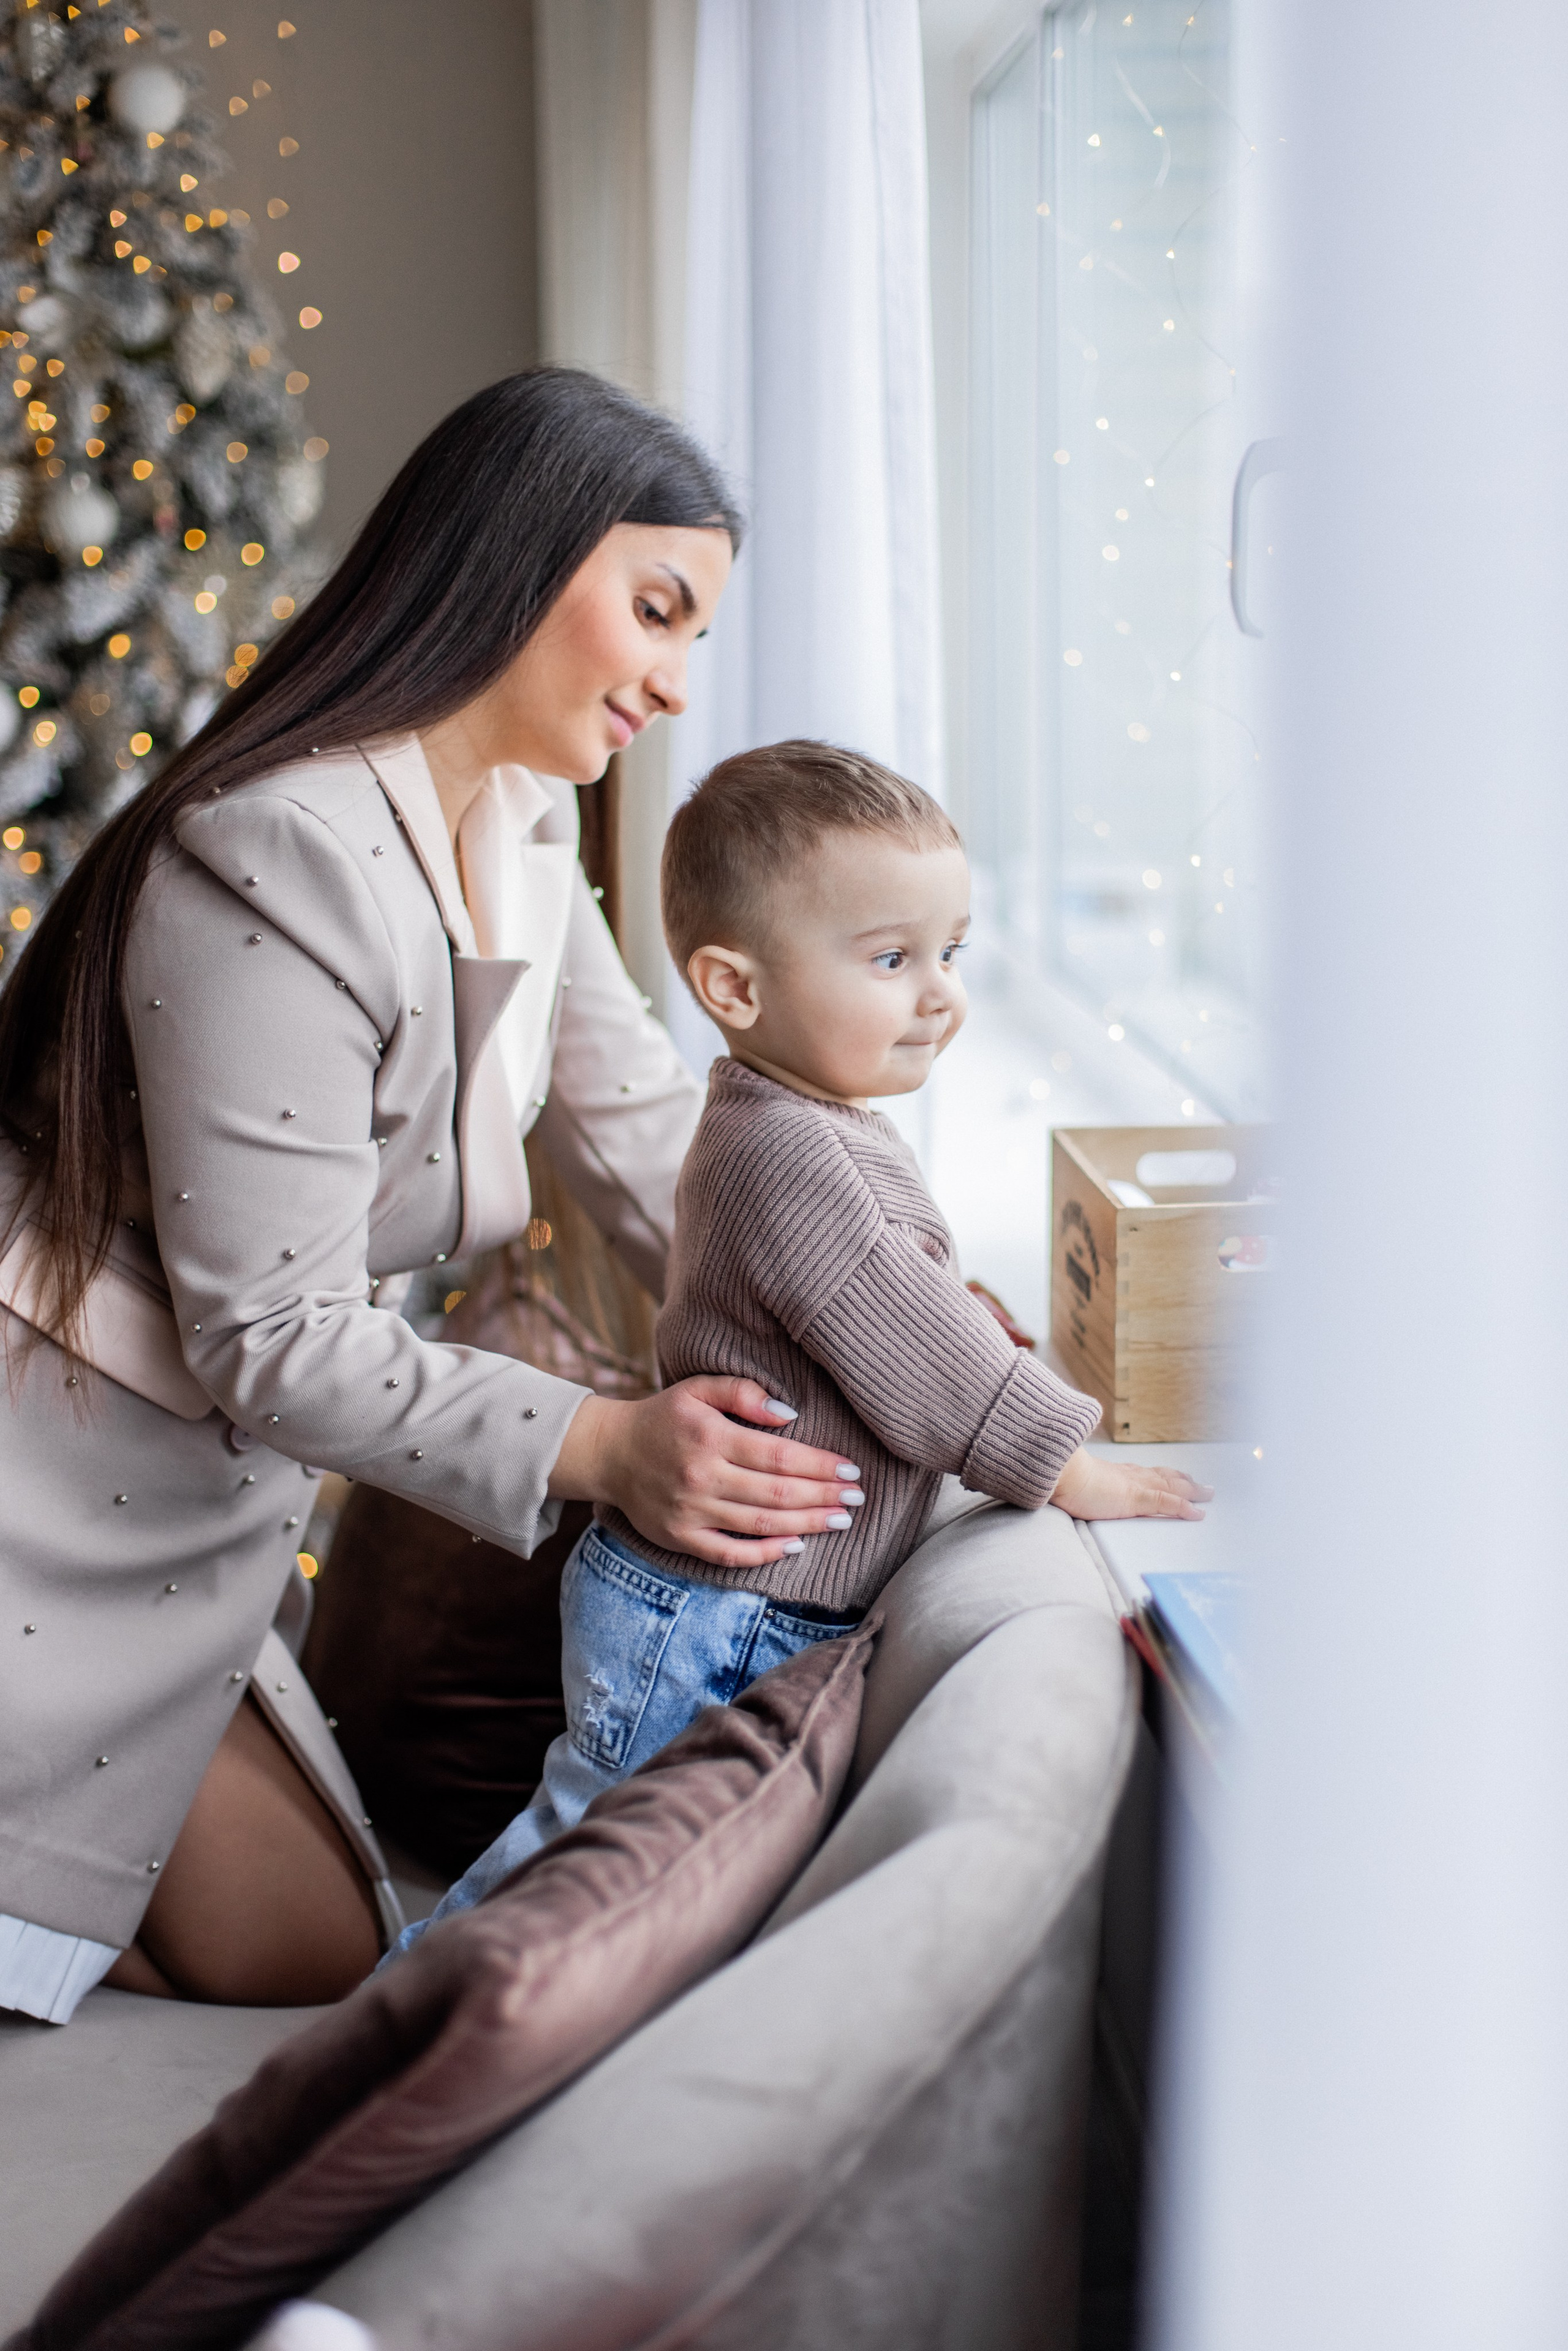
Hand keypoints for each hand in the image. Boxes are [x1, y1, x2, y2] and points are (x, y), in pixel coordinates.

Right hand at [547, 1376, 865, 1569]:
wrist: (609, 1452)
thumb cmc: (663, 1416)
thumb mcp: (697, 1388)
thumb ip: (742, 1392)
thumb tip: (789, 1415)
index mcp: (710, 1436)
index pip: (778, 1456)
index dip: (820, 1465)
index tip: (851, 1469)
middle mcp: (702, 1476)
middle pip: (777, 1493)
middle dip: (824, 1496)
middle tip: (857, 1498)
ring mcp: (691, 1512)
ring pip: (761, 1524)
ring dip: (808, 1524)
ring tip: (841, 1520)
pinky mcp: (680, 1538)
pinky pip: (730, 1554)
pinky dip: (766, 1554)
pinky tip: (796, 1545)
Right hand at [1050, 1447, 1211, 1521]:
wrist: (1058, 1470)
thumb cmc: (1060, 1476)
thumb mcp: (1076, 1481)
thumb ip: (1084, 1484)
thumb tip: (1075, 1487)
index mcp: (1116, 1473)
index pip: (1147, 1472)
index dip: (1164, 1474)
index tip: (1177, 1474)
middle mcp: (1130, 1475)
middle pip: (1165, 1476)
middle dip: (1185, 1480)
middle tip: (1203, 1485)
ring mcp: (1135, 1485)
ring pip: (1173, 1486)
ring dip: (1193, 1490)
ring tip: (1209, 1493)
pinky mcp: (1135, 1498)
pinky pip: (1167, 1503)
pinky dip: (1184, 1507)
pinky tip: (1198, 1512)